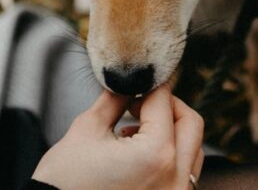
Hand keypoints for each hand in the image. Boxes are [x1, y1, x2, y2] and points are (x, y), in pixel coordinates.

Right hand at [32, 84, 204, 189]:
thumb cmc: (64, 181)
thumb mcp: (87, 129)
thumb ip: (115, 99)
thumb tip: (130, 82)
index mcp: (156, 155)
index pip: (163, 102)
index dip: (149, 84)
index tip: (141, 78)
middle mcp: (175, 180)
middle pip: (190, 123)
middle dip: (166, 106)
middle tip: (137, 103)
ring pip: (193, 149)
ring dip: (170, 131)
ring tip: (134, 130)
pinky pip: (184, 173)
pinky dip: (169, 156)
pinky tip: (137, 153)